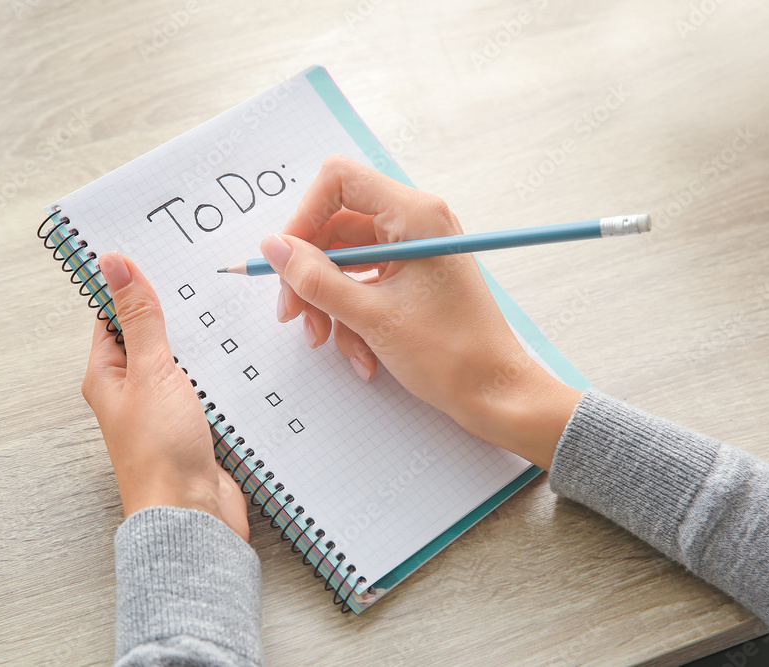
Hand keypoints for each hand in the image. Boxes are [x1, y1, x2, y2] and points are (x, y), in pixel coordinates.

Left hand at [81, 252, 248, 539]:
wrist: (193, 516)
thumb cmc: (159, 455)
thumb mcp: (150, 372)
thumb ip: (140, 317)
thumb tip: (114, 264)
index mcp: (107, 374)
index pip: (113, 314)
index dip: (131, 283)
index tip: (154, 251)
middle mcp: (133, 390)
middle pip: (152, 335)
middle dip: (175, 310)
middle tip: (200, 276)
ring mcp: (165, 408)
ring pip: (184, 360)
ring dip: (202, 342)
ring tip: (225, 312)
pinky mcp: (195, 424)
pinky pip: (207, 386)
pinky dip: (221, 371)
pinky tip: (239, 357)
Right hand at [261, 156, 580, 468]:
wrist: (494, 393)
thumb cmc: (452, 355)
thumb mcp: (370, 316)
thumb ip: (315, 278)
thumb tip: (274, 247)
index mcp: (415, 215)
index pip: (338, 181)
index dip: (303, 217)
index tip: (287, 261)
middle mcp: (415, 223)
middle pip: (335, 226)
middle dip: (310, 273)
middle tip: (293, 313)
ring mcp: (413, 251)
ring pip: (344, 261)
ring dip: (328, 303)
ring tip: (329, 341)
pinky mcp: (412, 277)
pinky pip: (363, 284)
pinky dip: (351, 316)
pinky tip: (361, 353)